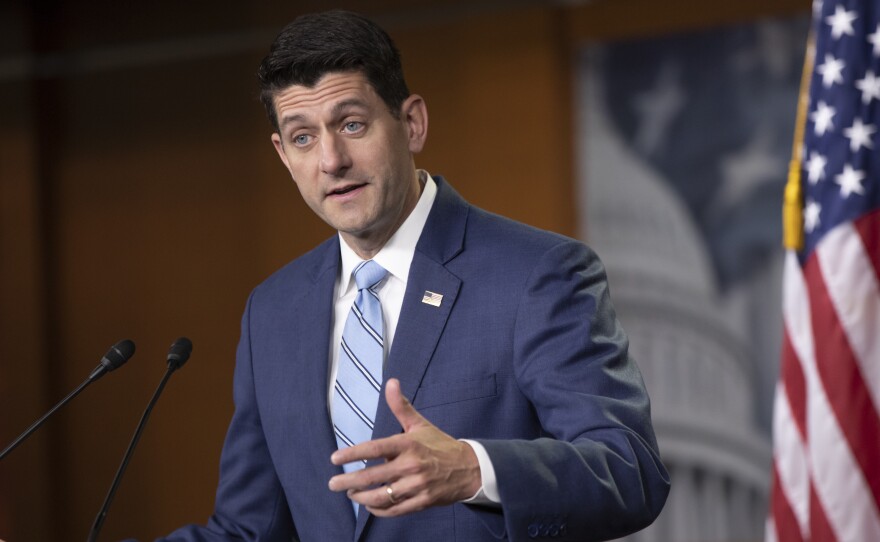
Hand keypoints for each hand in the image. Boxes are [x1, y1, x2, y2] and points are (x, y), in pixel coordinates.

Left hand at [328, 378, 481, 515]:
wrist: (469, 469)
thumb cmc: (439, 445)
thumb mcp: (420, 424)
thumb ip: (401, 406)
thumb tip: (391, 382)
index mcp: (408, 444)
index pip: (375, 449)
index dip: (352, 454)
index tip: (335, 458)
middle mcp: (411, 465)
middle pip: (372, 477)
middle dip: (348, 481)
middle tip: (333, 483)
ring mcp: (417, 486)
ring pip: (381, 497)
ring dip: (361, 498)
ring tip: (350, 494)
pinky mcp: (422, 502)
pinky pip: (394, 510)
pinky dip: (378, 510)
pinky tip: (369, 506)